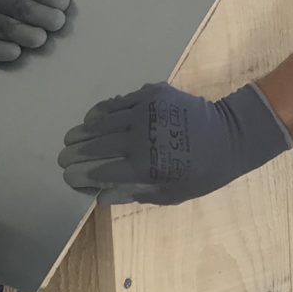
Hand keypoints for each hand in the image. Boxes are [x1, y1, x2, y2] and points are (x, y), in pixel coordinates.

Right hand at [0, 0, 72, 65]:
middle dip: (41, 15)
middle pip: (21, 7)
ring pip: (6, 26)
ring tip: (41, 39)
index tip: (65, 5)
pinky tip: (16, 52)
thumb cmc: (31, 14)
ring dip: (25, 33)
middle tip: (58, 23)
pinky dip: (2, 50)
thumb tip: (73, 2)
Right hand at [58, 81, 291, 204]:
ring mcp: (145, 111)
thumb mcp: (171, 194)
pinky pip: (118, 103)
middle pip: (98, 145)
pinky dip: (102, 112)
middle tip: (62, 157)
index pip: (102, 171)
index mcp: (145, 166)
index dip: (81, 175)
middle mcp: (140, 136)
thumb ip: (134, 193)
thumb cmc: (202, 173)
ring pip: (104, 122)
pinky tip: (91, 119)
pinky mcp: (151, 94)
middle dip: (76, 153)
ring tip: (70, 139)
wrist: (230, 136)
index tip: (68, 176)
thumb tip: (101, 197)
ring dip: (84, 132)